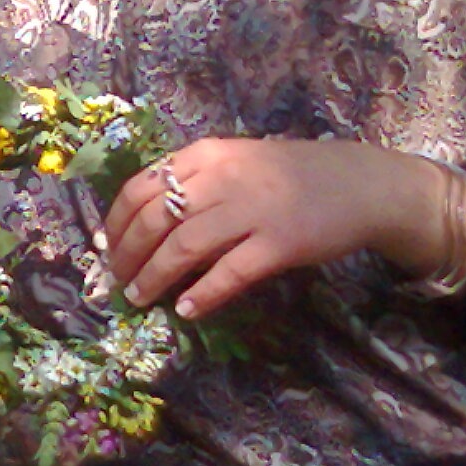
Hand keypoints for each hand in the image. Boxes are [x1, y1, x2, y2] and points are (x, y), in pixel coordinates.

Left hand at [102, 136, 452, 321]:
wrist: (360, 183)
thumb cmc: (293, 175)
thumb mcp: (238, 163)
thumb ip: (197, 183)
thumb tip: (144, 224)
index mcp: (208, 154)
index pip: (141, 186)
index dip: (116, 223)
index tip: (106, 248)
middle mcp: (224, 177)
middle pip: (155, 219)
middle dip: (128, 256)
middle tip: (118, 282)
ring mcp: (252, 210)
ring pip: (184, 247)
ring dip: (154, 278)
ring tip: (141, 299)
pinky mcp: (280, 243)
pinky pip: (229, 273)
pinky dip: (203, 294)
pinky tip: (188, 310)